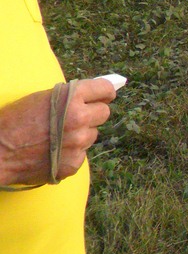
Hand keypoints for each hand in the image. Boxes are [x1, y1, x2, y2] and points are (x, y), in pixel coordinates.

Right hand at [0, 78, 115, 186]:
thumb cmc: (15, 121)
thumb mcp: (43, 98)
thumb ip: (70, 96)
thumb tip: (95, 96)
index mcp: (72, 98)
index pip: (106, 90)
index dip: (104, 93)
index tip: (103, 96)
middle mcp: (79, 119)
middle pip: (104, 113)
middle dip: (92, 114)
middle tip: (76, 118)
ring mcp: (77, 143)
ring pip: (92, 135)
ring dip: (81, 135)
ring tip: (58, 137)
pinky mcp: (72, 163)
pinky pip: (81, 154)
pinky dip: (71, 153)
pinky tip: (53, 152)